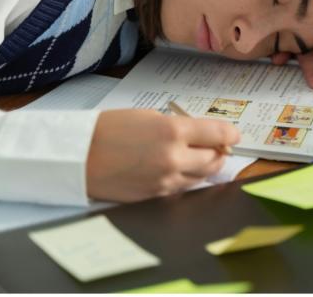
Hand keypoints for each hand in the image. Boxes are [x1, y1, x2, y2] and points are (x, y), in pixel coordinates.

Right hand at [85, 109, 239, 201]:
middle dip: (219, 151)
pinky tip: (178, 170)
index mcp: (173, 131)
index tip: (234, 135)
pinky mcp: (156, 196)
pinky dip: (186, 179)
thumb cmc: (108, 129)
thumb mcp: (148, 115)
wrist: (77, 156)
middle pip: (215, 159)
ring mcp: (166, 181)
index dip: (230, 134)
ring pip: (201, 177)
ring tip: (197, 157)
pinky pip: (182, 188)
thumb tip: (199, 135)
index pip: (218, 134)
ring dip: (204, 167)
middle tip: (216, 146)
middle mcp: (174, 158)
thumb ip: (178, 126)